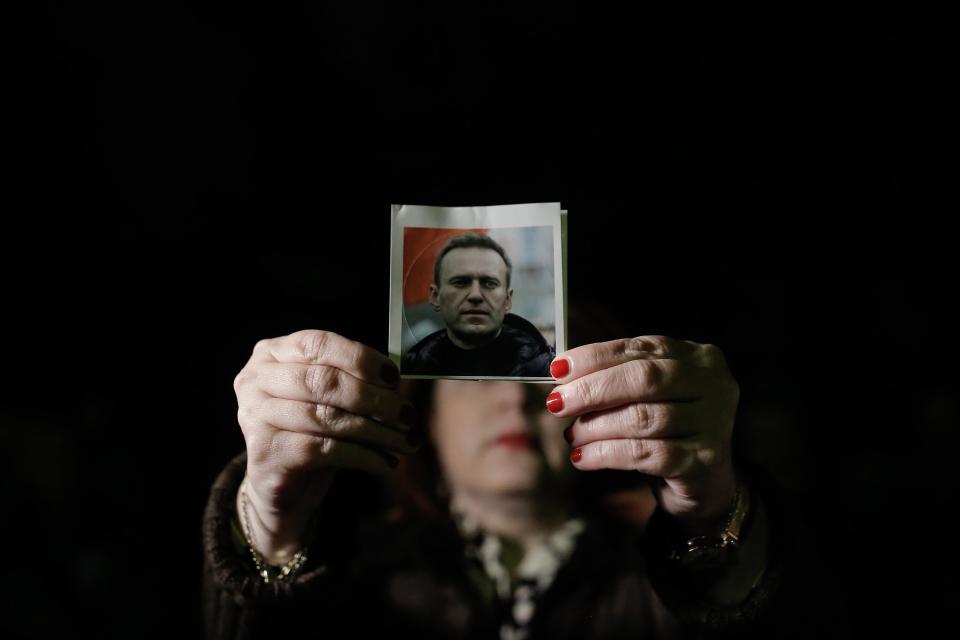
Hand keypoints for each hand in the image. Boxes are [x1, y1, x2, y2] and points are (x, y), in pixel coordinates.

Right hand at [233, 330, 419, 559]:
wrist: (281, 481)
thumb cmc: (312, 429)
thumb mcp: (330, 397)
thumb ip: (354, 379)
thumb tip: (396, 381)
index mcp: (273, 352)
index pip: (318, 343)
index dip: (360, 358)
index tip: (394, 378)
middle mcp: (256, 379)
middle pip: (323, 381)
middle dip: (374, 399)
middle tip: (408, 417)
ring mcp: (255, 415)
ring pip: (325, 417)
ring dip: (375, 431)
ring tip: (404, 442)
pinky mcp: (264, 452)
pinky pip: (321, 449)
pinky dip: (361, 456)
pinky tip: (383, 462)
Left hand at [547, 336, 739, 530]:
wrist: (705, 482)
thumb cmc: (668, 429)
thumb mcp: (649, 395)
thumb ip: (617, 377)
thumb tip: (563, 373)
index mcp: (698, 357)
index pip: (640, 349)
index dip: (596, 357)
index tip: (559, 368)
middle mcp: (713, 385)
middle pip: (643, 379)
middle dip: (593, 390)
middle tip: (557, 403)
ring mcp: (713, 423)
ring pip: (641, 418)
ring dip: (595, 427)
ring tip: (572, 434)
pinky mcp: (702, 462)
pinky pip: (643, 454)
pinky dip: (605, 454)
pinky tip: (583, 458)